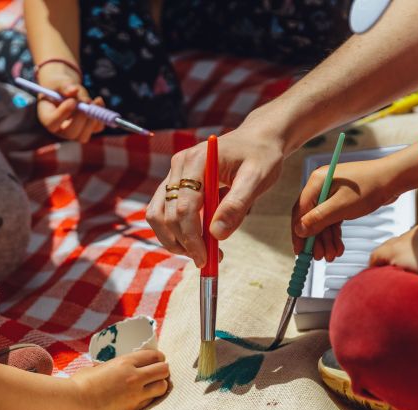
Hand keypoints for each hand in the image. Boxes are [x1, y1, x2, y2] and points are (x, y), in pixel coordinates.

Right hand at [36, 66, 104, 142]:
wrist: (66, 91)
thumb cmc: (60, 87)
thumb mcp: (59, 83)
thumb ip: (65, 87)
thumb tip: (74, 90)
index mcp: (47, 118)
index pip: (52, 123)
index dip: (63, 114)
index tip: (72, 101)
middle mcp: (60, 130)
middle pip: (70, 133)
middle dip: (80, 118)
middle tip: (86, 101)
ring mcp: (74, 133)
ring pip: (84, 136)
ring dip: (92, 119)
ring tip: (93, 100)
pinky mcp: (88, 130)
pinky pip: (97, 128)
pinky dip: (101, 115)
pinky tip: (98, 101)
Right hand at [71, 350, 170, 409]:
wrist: (75, 403)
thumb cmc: (81, 383)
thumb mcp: (99, 367)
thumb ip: (113, 366)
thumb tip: (115, 368)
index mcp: (126, 362)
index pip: (154, 356)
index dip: (158, 358)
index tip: (157, 360)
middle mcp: (135, 376)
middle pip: (164, 370)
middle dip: (163, 370)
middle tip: (158, 373)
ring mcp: (136, 394)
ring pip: (163, 387)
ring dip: (161, 385)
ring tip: (154, 386)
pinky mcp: (134, 408)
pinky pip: (152, 401)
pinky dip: (151, 398)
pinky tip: (145, 397)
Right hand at [147, 121, 287, 266]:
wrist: (256, 141)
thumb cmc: (260, 157)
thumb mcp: (257, 179)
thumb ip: (237, 205)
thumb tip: (218, 235)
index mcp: (197, 161)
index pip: (184, 207)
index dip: (192, 237)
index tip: (206, 259)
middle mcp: (179, 166)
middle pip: (166, 214)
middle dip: (183, 242)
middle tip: (206, 261)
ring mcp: (174, 174)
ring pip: (157, 215)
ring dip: (173, 239)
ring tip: (198, 254)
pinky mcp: (175, 184)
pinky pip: (163, 212)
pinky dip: (174, 231)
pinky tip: (196, 240)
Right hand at [292, 158, 401, 261]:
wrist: (393, 178)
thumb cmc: (369, 187)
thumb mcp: (341, 207)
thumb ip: (318, 219)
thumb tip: (299, 230)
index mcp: (316, 182)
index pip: (300, 211)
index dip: (299, 232)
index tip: (300, 250)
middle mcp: (321, 186)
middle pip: (310, 217)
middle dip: (315, 239)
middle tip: (319, 257)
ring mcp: (331, 193)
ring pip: (323, 221)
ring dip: (326, 240)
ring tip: (332, 256)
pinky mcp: (341, 199)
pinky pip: (333, 219)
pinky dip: (335, 234)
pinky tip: (338, 247)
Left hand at [369, 221, 417, 298]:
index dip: (417, 252)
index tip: (416, 262)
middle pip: (403, 240)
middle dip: (400, 254)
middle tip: (398, 269)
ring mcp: (408, 240)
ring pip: (389, 248)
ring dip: (387, 260)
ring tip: (383, 273)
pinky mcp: (396, 250)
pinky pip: (378, 256)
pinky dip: (374, 264)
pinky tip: (372, 274)